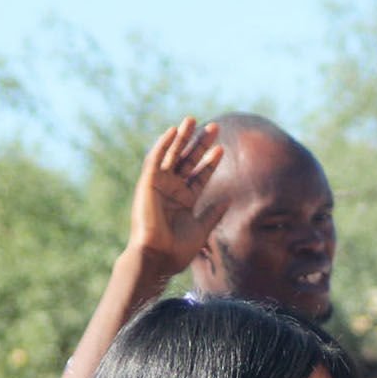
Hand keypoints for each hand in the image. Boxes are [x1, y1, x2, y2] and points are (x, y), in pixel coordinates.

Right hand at [128, 117, 225, 277]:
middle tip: (214, 127)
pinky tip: (173, 132)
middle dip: (200, 144)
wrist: (159, 257)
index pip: (200, 174)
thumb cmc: (178, 248)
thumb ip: (213, 213)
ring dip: (182, 138)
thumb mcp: (202, 228)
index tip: (222, 148)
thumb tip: (229, 201)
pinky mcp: (147, 183)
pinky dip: (163, 145)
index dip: (210, 161)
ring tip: (193, 120)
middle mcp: (171, 189)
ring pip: (172, 155)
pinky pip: (155, 159)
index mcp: (184, 200)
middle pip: (188, 160)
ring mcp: (159, 185)